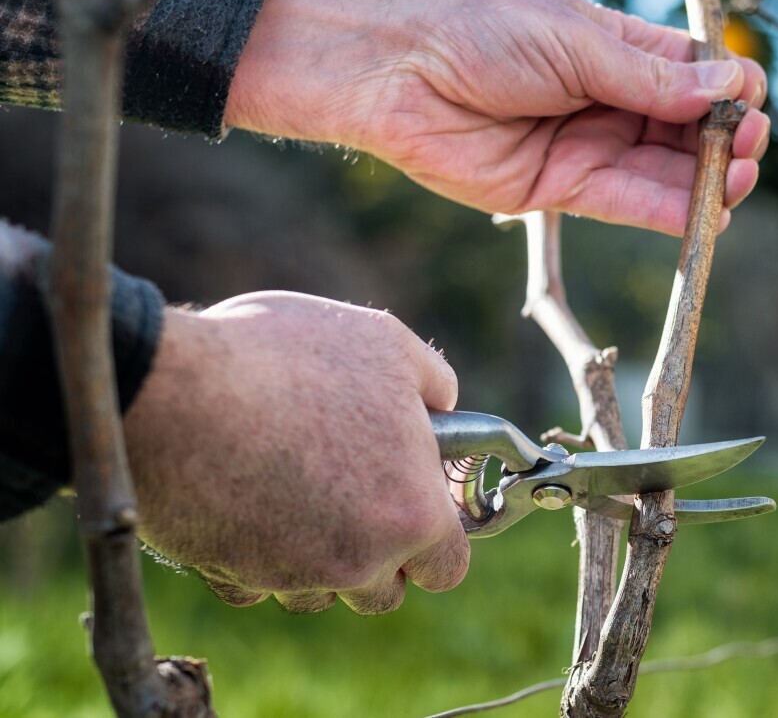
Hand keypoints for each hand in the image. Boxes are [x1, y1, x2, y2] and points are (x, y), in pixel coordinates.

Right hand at [123, 292, 468, 613]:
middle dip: (376, 554)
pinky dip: (251, 548)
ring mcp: (289, 575)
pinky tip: (240, 490)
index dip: (436, 539)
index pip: (448, 568)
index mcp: (412, 513)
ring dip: (313, 554)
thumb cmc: (286, 356)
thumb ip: (431, 385)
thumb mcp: (384, 343)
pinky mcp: (226, 575)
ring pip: (316, 589)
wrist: (170, 386)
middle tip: (351, 491)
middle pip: (383, 593)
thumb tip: (441, 408)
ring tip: (289, 478)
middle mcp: (358, 561)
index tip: (417, 508)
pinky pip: (252, 581)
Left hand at [226, 0, 769, 234]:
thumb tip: (729, 86)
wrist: (398, 72)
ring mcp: (588, 145)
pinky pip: (629, 203)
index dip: (729, 87)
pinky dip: (670, 212)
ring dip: (707, 180)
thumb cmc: (482, 32)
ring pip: (664, 171)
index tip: (749, 99)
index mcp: (618, 47)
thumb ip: (651, 76)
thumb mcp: (577, 42)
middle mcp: (609, 98)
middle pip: (688, 127)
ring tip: (739, 180)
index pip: (694, 71)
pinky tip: (708, 213)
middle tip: (750, 148)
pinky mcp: (563, 189)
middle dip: (727, 139)